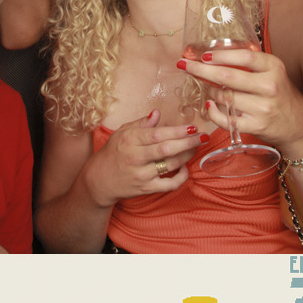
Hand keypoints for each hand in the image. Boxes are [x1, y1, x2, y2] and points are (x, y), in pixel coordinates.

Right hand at [87, 109, 206, 205]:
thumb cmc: (113, 153)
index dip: (177, 131)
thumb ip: (141, 124)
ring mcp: (141, 174)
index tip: (192, 127)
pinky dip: (181, 177)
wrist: (99, 180)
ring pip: (170, 165)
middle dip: (188, 142)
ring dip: (187, 156)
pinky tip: (184, 168)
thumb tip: (157, 113)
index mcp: (129, 140)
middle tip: (203, 137)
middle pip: (166, 149)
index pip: (157, 134)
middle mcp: (135, 157)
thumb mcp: (121, 133)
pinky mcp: (146, 189)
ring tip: (195, 148)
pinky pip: (169, 184)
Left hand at [178, 47, 302, 155]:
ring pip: (225, 97)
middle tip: (184, 65)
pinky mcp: (257, 126)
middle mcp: (270, 86)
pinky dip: (213, 112)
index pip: (244, 57)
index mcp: (273, 67)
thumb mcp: (271, 72)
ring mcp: (263, 108)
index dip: (220, 55)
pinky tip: (210, 105)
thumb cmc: (279, 94)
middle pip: (228, 76)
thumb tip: (212, 55)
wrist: (298, 125)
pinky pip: (227, 119)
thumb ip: (249, 63)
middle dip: (201, 70)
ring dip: (209, 91)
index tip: (202, 55)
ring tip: (206, 87)